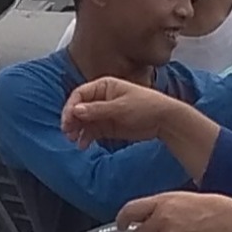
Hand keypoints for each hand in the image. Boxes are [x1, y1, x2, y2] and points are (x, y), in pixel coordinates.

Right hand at [60, 76, 176, 144]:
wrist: (164, 120)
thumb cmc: (145, 106)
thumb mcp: (120, 107)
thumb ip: (97, 109)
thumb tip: (75, 110)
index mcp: (104, 86)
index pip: (80, 94)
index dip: (71, 107)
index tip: (68, 120)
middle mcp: (101, 98)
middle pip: (79, 108)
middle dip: (72, 120)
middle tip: (68, 132)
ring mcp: (104, 113)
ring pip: (83, 121)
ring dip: (77, 130)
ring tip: (74, 140)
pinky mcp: (108, 126)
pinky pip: (92, 131)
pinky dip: (86, 138)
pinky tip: (83, 145)